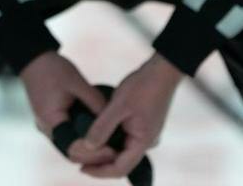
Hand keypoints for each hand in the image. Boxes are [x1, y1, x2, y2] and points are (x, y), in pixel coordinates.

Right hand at [19, 51, 114, 162]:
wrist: (34, 60)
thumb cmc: (54, 69)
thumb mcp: (77, 82)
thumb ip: (95, 101)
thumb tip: (112, 119)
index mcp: (51, 121)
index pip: (73, 148)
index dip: (93, 152)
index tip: (111, 149)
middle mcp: (47, 129)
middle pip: (71, 153)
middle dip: (92, 155)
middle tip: (114, 152)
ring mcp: (48, 128)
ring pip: (69, 148)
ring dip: (87, 150)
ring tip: (109, 147)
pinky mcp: (51, 123)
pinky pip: (67, 138)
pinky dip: (81, 141)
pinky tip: (96, 137)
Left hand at [71, 53, 183, 178]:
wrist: (163, 70)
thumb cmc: (143, 86)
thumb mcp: (118, 105)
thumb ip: (102, 127)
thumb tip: (87, 147)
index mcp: (143, 142)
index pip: (120, 169)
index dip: (99, 172)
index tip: (81, 168)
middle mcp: (147, 142)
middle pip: (121, 163)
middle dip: (100, 164)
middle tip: (79, 160)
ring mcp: (146, 134)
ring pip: (123, 151)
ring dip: (106, 152)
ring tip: (86, 149)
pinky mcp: (144, 126)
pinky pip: (126, 140)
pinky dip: (112, 141)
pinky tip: (100, 136)